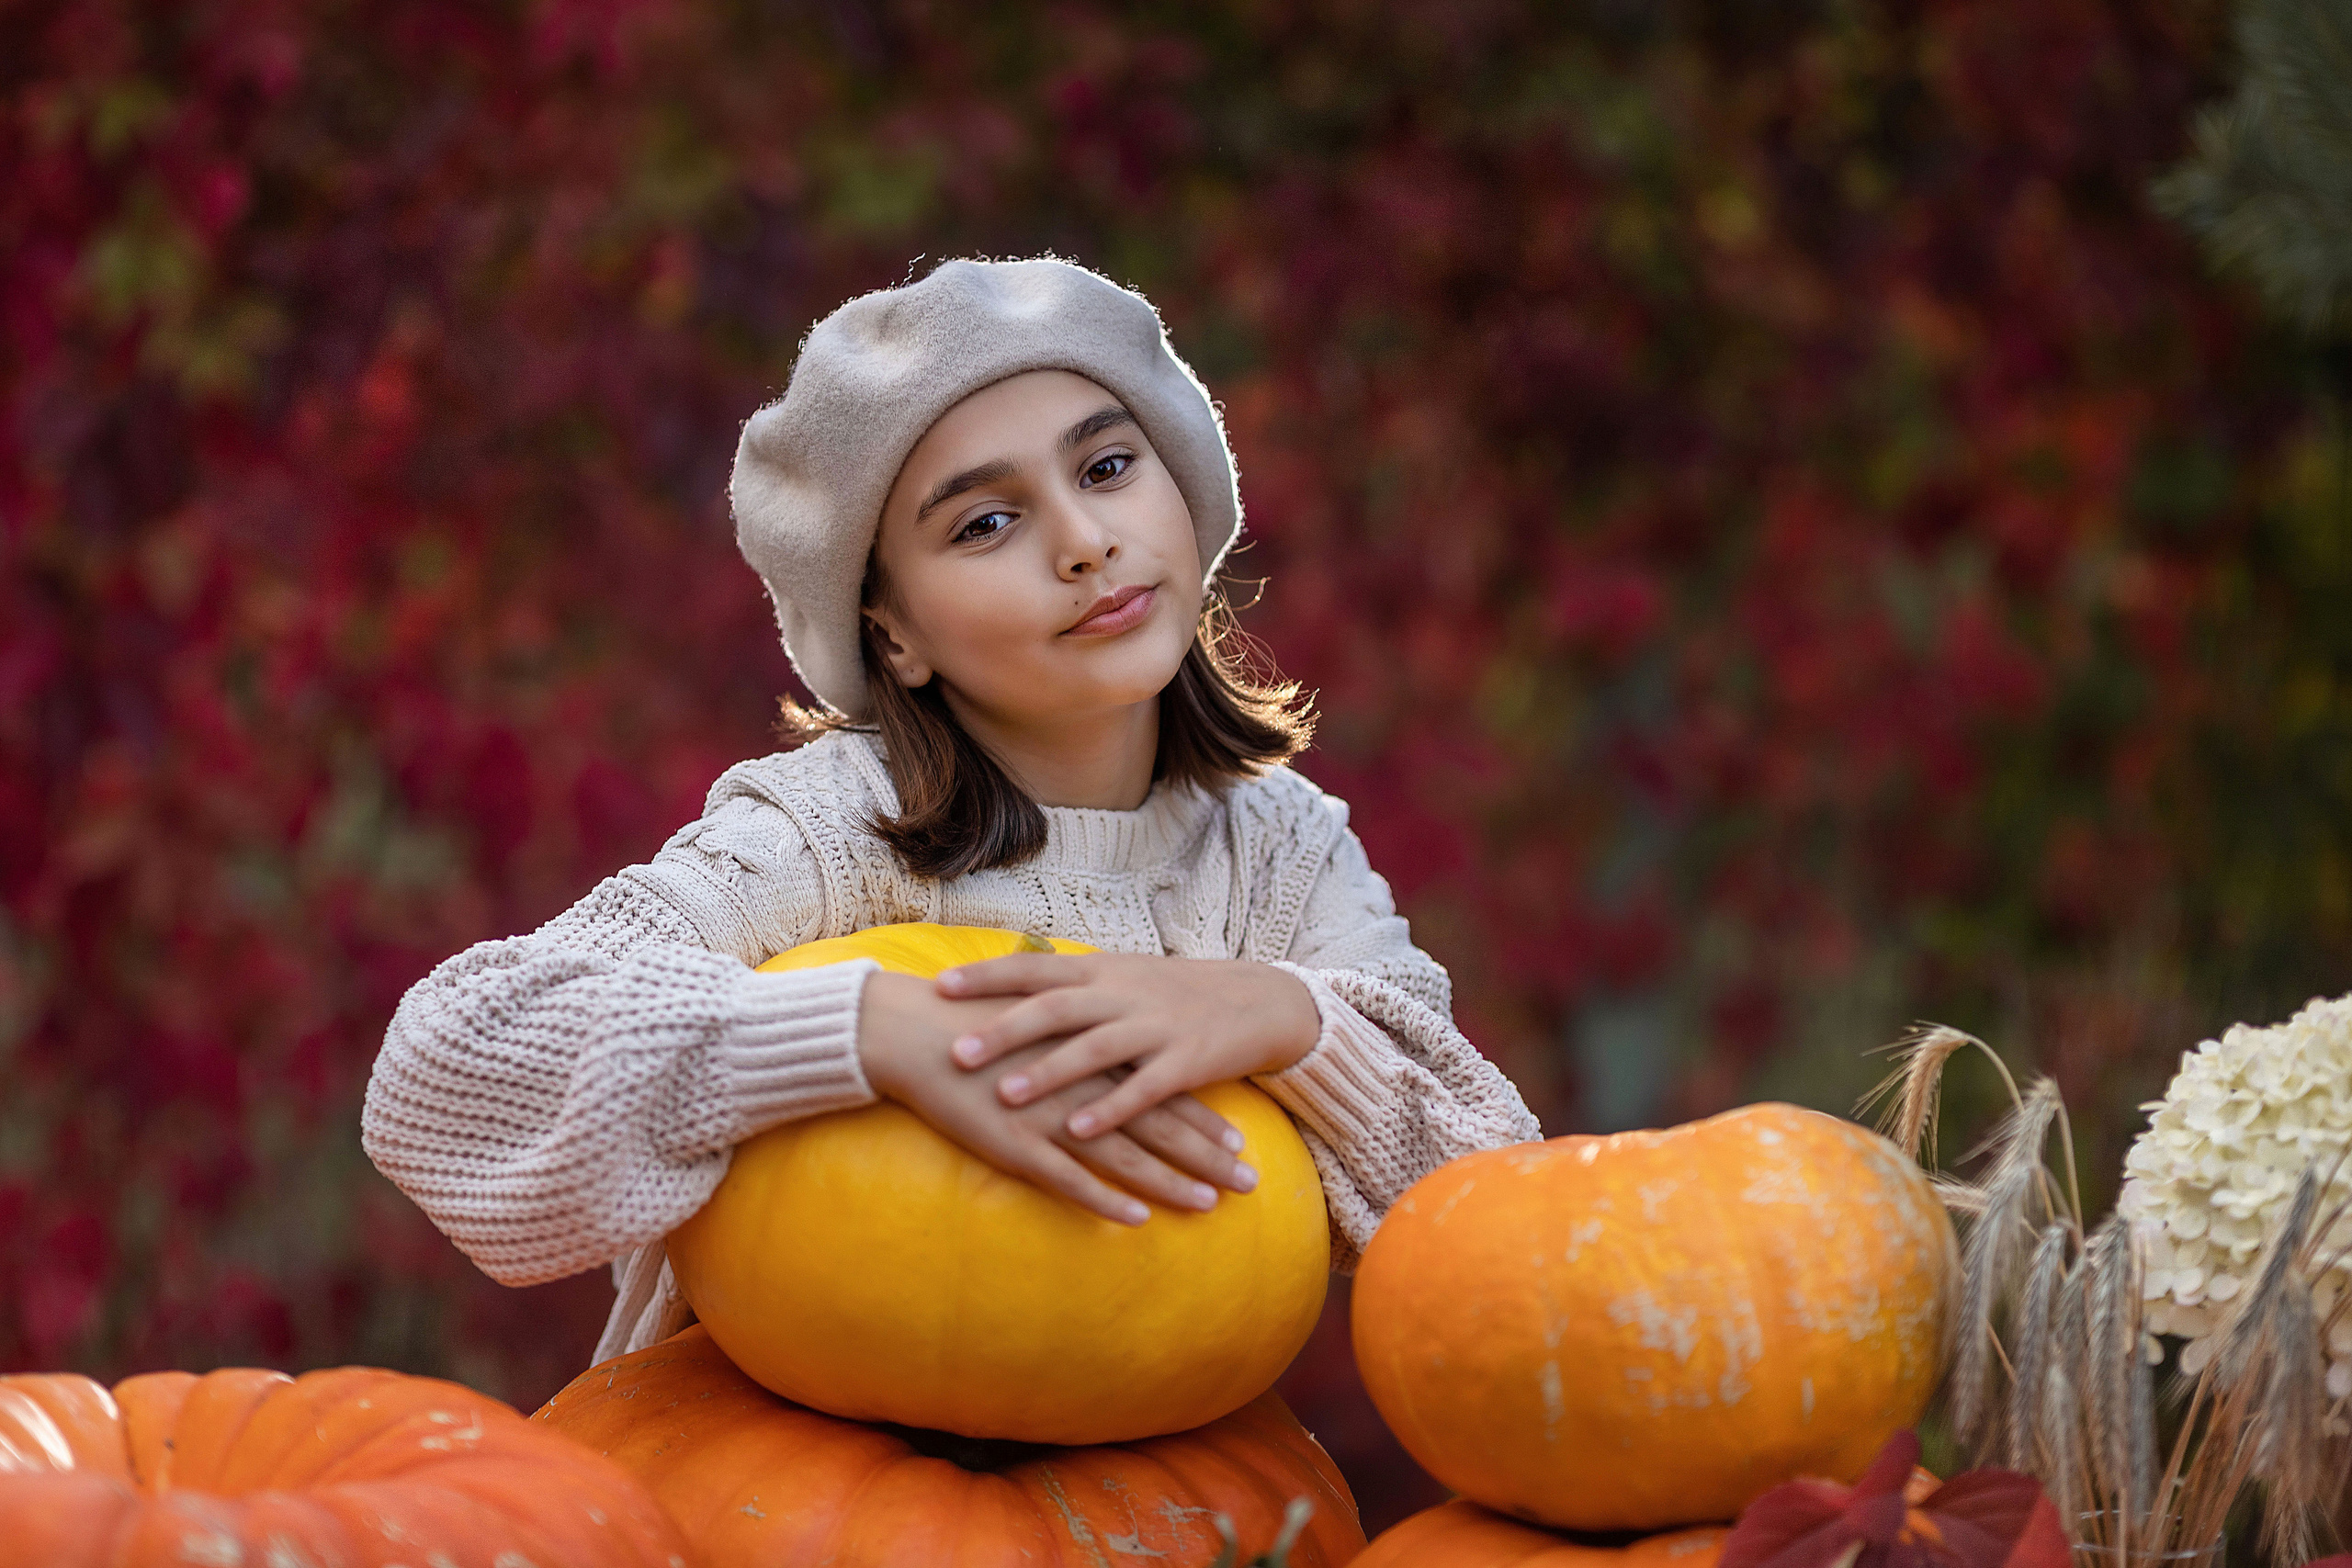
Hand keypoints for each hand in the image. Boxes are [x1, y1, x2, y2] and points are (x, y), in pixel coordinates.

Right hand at [855, 970, 1254, 1224]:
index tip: (1241, 1142)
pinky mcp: (1016, 1143)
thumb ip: (1078, 1042)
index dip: (1203, 1119)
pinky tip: (1135, 1217)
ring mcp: (1053, 1116)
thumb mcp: (1040, 1023)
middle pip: (1159, 1125)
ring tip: (1210, 1204)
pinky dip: (1104, 1198)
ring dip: (1170, 1182)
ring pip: (1125, 1155)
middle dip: (1207, 1157)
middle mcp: (1084, 1085)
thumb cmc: (978, 1024)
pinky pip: (1069, 1178)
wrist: (916, 1029)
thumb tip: (1110, 1054)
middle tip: (1251, 1182)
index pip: (1162, 1090)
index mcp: (1093, 1055)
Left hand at [934, 952, 1321, 1140]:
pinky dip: (1109, 1109)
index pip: (1035, 968)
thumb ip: (1072, 982)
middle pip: (1055, 1007)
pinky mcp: (1186, 1061)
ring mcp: (1156, 1026)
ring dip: (1049, 1072)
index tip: (939, 987)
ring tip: (1006, 1095)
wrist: (1257, 1000)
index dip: (988, 976)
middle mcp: (1124, 993)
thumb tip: (1008, 977)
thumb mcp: (1122, 974)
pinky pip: (1143, 1088)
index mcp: (1102, 970)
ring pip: (1094, 1048)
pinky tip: (1078, 1130)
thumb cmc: (1175, 992)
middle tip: (957, 1052)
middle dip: (1004, 1030)